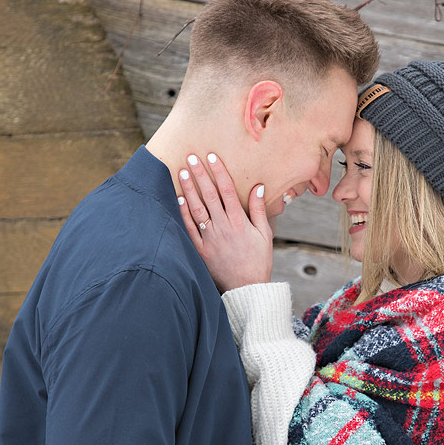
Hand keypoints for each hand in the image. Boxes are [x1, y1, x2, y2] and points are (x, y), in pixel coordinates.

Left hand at [177, 153, 272, 290]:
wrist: (247, 288)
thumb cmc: (258, 260)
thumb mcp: (265, 234)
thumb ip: (259, 209)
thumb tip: (258, 187)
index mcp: (240, 221)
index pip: (227, 190)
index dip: (219, 171)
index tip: (211, 156)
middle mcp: (223, 227)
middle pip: (210, 195)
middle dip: (200, 174)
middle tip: (192, 157)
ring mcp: (211, 238)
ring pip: (197, 208)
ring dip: (189, 189)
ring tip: (182, 172)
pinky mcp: (201, 250)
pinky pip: (190, 229)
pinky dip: (184, 213)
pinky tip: (179, 199)